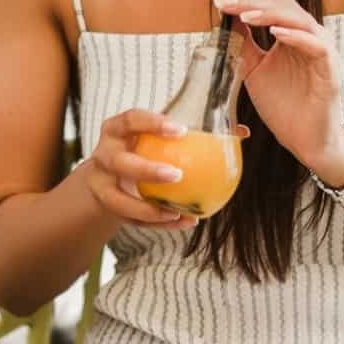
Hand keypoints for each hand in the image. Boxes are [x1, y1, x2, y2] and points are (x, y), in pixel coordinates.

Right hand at [79, 110, 201, 230]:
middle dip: (146, 170)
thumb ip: (193, 133)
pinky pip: (132, 220)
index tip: (181, 130)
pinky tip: (183, 222)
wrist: (108, 174)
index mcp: (116, 130)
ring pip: (117, 200)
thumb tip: (241, 131)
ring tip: (177, 211)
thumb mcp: (155, 135)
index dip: (152, 123)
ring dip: (146, 208)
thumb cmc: (141, 148)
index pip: (130, 120)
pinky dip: (157, 223)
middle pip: (119, 162)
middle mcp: (104, 155)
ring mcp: (101, 184)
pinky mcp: (108, 207)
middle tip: (177, 175)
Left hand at [214, 0, 343, 176]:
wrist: (304, 140)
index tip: (222, 3)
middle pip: (284, 2)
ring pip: (298, 18)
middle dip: (252, 0)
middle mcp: (309, 36)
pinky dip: (295, 35)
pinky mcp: (330, 68)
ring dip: (269, 13)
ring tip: (245, 16)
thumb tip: (227, 20)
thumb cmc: (284, 106)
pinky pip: (315, 44)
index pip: (273, 0)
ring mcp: (321, 50)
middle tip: (228, 5)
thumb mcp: (254, 69)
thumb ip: (244, 44)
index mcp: (292, 33)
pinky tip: (274, 33)